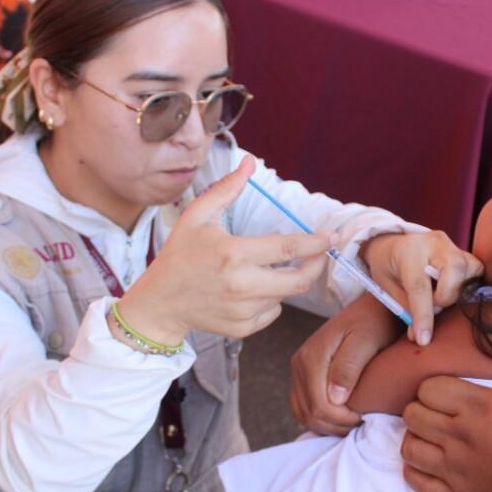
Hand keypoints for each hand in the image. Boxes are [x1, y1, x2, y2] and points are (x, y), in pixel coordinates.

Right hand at [120, 157, 335, 342]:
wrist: (160, 302)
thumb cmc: (179, 255)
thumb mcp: (197, 216)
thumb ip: (227, 189)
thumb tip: (249, 162)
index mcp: (233, 254)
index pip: (288, 249)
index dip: (316, 242)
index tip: (332, 236)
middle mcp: (241, 285)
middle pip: (299, 280)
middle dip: (316, 265)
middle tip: (319, 254)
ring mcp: (242, 310)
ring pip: (285, 295)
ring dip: (284, 281)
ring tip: (264, 270)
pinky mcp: (242, 329)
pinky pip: (273, 313)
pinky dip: (271, 300)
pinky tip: (251, 290)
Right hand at [290, 293, 403, 434]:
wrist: (370, 308)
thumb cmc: (373, 322)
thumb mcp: (366, 341)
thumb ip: (348, 367)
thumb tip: (334, 399)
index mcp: (312, 357)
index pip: (319, 405)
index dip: (341, 420)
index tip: (364, 418)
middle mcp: (299, 364)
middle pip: (309, 413)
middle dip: (335, 425)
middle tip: (360, 423)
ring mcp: (298, 370)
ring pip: (303, 414)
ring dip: (326, 425)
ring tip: (351, 421)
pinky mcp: (302, 375)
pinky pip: (303, 407)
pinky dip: (319, 418)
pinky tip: (339, 416)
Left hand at [361, 231, 481, 345]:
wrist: (392, 245)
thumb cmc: (388, 268)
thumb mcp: (388, 289)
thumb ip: (407, 311)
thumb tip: (421, 337)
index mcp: (408, 252)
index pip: (420, 286)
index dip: (423, 316)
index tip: (423, 339)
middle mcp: (433, 243)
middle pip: (454, 269)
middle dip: (446, 296)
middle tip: (433, 306)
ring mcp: (450, 244)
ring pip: (470, 268)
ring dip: (458, 290)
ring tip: (440, 295)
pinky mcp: (462, 251)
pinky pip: (476, 269)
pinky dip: (467, 284)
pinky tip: (453, 289)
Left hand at [401, 354, 491, 491]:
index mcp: (476, 405)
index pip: (427, 388)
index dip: (432, 388)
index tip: (446, 393)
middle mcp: (457, 433)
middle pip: (412, 415)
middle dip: (420, 410)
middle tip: (436, 414)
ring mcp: (452, 466)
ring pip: (409, 447)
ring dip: (415, 439)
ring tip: (429, 438)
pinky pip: (417, 482)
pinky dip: (414, 473)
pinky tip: (425, 466)